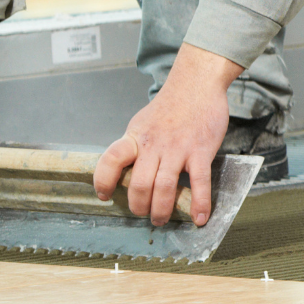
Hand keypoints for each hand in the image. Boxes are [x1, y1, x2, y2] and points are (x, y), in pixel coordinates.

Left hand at [94, 44, 240, 225]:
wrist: (196, 83)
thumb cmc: (170, 105)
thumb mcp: (142, 122)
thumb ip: (134, 146)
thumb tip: (125, 170)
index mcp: (135, 137)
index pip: (111, 160)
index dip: (103, 181)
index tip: (104, 196)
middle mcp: (153, 145)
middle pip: (140, 184)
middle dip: (139, 207)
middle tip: (143, 214)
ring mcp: (178, 149)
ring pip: (164, 187)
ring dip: (161, 210)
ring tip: (161, 219)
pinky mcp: (201, 151)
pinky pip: (199, 182)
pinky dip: (200, 203)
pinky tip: (200, 218)